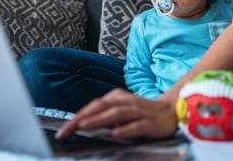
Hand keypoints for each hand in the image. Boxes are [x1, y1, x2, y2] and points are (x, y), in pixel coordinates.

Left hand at [55, 88, 177, 139]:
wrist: (171, 111)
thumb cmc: (141, 113)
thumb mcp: (120, 112)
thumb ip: (104, 117)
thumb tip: (82, 126)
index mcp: (116, 98)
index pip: (92, 106)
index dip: (76, 117)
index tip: (62, 131)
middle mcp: (125, 101)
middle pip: (100, 107)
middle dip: (81, 118)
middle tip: (65, 131)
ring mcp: (138, 111)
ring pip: (116, 113)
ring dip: (99, 120)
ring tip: (84, 127)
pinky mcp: (150, 122)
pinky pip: (137, 125)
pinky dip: (126, 129)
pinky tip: (116, 134)